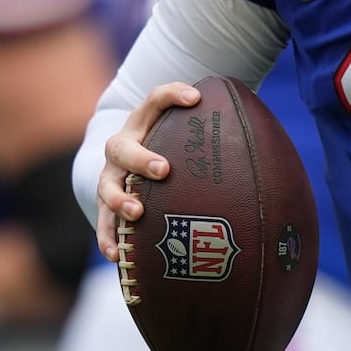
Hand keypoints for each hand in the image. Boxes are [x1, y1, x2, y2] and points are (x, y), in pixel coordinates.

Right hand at [92, 81, 201, 260]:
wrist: (125, 160)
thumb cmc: (164, 144)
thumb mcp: (180, 128)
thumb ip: (205, 123)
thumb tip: (246, 126)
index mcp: (141, 124)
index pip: (155, 101)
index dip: (173, 95)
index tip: (196, 99)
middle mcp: (121, 149)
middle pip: (123, 149)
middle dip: (142, 159)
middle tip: (163, 170)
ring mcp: (110, 177)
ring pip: (107, 187)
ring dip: (120, 200)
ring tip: (137, 213)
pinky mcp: (105, 205)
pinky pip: (103, 223)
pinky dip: (107, 238)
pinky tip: (115, 255)